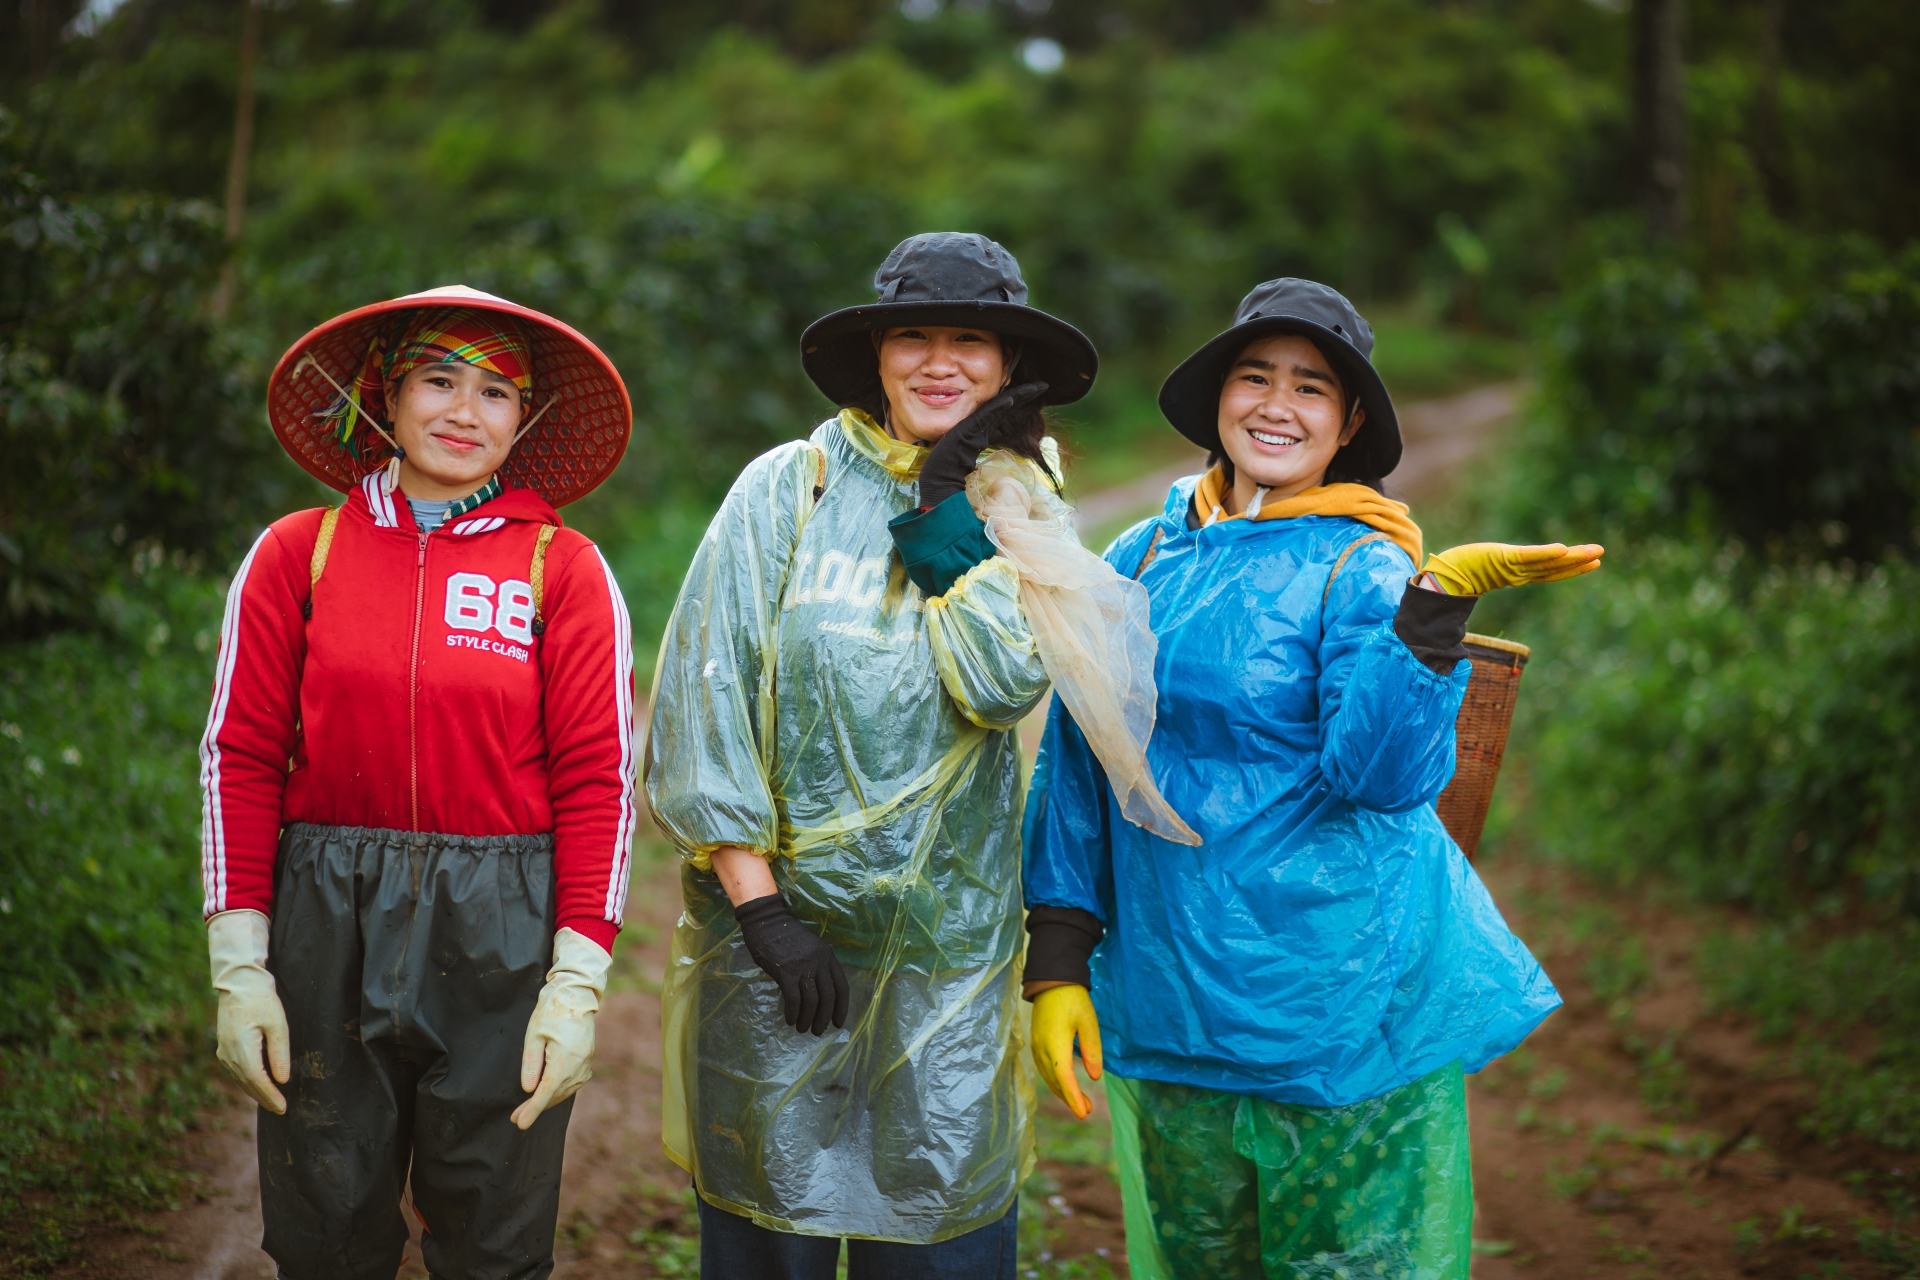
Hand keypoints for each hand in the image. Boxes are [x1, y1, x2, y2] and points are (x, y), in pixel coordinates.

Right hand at [207, 910, 290, 1113]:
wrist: (238, 983)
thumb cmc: (261, 999)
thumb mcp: (277, 1023)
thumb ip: (279, 1053)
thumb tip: (282, 1079)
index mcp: (241, 1048)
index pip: (257, 1080)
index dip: (270, 1096)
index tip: (283, 1107)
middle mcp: (228, 1053)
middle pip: (247, 1084)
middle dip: (265, 1098)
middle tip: (281, 1109)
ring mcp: (224, 1051)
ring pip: (241, 1079)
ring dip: (256, 1092)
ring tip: (273, 1101)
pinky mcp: (224, 1048)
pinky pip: (237, 1071)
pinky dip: (249, 1081)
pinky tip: (259, 1085)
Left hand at [512, 928, 611, 1129]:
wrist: (576, 994)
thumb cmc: (551, 1011)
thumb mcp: (534, 1035)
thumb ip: (531, 1064)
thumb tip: (529, 1089)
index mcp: (565, 1059)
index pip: (546, 1092)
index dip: (532, 1110)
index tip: (520, 1124)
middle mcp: (579, 1065)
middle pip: (555, 1094)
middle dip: (536, 1107)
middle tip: (516, 1117)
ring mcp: (586, 1063)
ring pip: (565, 1091)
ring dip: (547, 1101)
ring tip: (527, 1108)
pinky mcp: (588, 1061)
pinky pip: (572, 1083)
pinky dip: (558, 1091)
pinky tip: (547, 1092)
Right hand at [734, 893, 850, 1035]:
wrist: (766, 922)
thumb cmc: (787, 936)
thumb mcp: (811, 948)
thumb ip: (817, 967)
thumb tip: (818, 996)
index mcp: (828, 956)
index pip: (842, 986)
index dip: (842, 1008)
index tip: (838, 1023)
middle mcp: (819, 962)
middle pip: (828, 997)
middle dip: (824, 1018)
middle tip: (818, 1031)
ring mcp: (803, 967)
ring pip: (812, 1001)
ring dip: (808, 1019)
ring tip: (803, 1029)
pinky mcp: (786, 972)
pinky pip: (793, 999)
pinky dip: (793, 1013)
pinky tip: (790, 1020)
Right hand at [917, 380, 1048, 509]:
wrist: (938, 478)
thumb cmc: (953, 471)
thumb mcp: (978, 459)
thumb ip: (986, 452)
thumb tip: (1002, 452)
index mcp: (983, 430)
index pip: (1005, 411)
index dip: (1021, 401)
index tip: (1038, 393)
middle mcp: (979, 424)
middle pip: (1005, 404)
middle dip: (1025, 394)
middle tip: (1043, 385)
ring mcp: (973, 425)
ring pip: (998, 406)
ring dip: (1017, 396)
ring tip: (1035, 388)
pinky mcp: (967, 430)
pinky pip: (985, 416)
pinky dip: (998, 407)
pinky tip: (1010, 399)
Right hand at [1031, 984, 1102, 1119]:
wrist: (1051, 980)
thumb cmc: (1073, 999)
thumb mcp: (1088, 1022)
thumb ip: (1092, 1049)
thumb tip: (1095, 1077)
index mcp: (1055, 1044)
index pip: (1064, 1079)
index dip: (1074, 1097)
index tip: (1084, 1113)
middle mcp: (1042, 1049)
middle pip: (1055, 1082)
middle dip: (1070, 1099)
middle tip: (1087, 1111)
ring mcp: (1036, 1046)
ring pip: (1048, 1077)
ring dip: (1062, 1092)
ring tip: (1080, 1103)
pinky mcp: (1036, 1043)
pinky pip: (1044, 1069)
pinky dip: (1055, 1081)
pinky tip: (1065, 1085)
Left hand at [1421, 542, 1603, 595]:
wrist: (1445, 576)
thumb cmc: (1464, 570)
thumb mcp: (1489, 566)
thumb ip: (1503, 566)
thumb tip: (1508, 563)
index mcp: (1518, 575)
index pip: (1551, 572)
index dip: (1573, 568)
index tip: (1594, 562)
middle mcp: (1520, 573)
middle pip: (1555, 568)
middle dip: (1579, 563)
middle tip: (1601, 556)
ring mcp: (1514, 567)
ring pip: (1549, 563)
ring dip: (1573, 558)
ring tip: (1594, 553)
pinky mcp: (1504, 559)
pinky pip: (1529, 556)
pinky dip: (1546, 554)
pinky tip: (1563, 550)